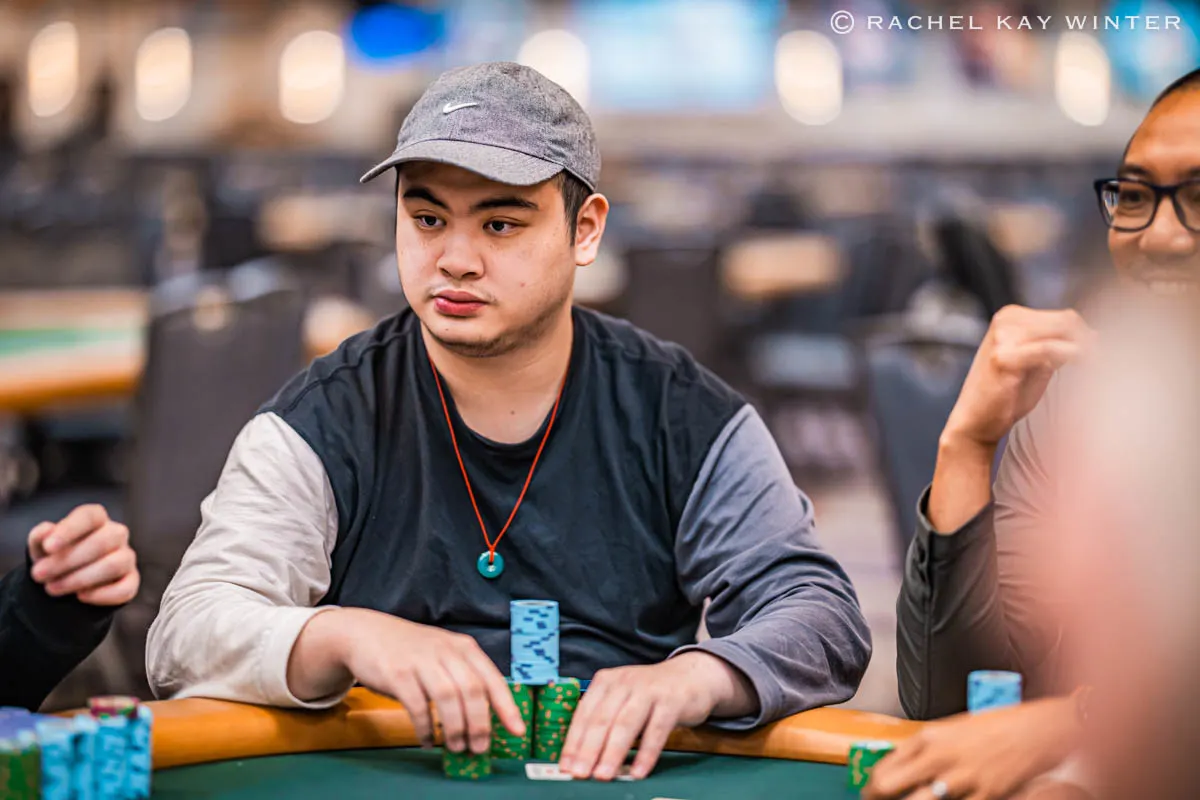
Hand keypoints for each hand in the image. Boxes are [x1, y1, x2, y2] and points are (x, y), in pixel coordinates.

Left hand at [27, 504, 138, 605]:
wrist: (64, 582)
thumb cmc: (55, 558)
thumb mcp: (41, 547)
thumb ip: (40, 537)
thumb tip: (46, 531)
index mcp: (96, 519)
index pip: (89, 516)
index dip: (69, 530)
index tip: (48, 547)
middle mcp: (116, 534)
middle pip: (102, 542)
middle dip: (67, 561)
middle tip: (39, 575)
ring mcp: (126, 558)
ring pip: (114, 565)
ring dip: (80, 579)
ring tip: (53, 588)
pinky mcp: (131, 581)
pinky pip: (125, 589)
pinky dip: (101, 594)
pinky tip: (80, 596)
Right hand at [299, 608, 524, 754]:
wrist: (367, 633)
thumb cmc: (412, 651)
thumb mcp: (444, 654)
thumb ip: (464, 678)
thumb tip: (486, 719)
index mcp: (463, 648)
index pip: (492, 679)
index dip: (507, 707)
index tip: (517, 730)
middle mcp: (445, 651)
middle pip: (472, 690)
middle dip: (480, 724)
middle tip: (480, 747)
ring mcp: (421, 660)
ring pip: (448, 697)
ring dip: (455, 728)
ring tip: (456, 747)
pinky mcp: (397, 673)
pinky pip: (418, 705)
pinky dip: (426, 728)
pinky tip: (428, 740)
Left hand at [560, 651, 754, 780]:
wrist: (692, 675)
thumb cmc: (650, 693)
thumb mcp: (623, 698)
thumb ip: (604, 720)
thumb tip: (581, 756)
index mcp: (606, 682)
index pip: (584, 714)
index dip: (573, 742)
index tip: (565, 766)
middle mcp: (624, 682)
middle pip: (602, 719)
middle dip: (588, 750)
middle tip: (579, 774)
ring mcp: (649, 690)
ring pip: (626, 724)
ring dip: (613, 752)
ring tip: (603, 776)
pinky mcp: (671, 701)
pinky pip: (656, 730)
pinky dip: (646, 753)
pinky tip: (638, 771)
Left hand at [864, 698, 1079, 799]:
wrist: (1038, 731)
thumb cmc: (997, 727)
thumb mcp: (953, 730)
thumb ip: (928, 749)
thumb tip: (904, 766)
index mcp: (929, 738)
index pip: (885, 768)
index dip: (872, 787)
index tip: (870, 794)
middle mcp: (939, 759)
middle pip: (889, 787)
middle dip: (879, 798)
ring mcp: (961, 781)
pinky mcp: (985, 797)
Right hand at [942, 306, 1092, 450]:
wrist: (975, 422)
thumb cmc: (1006, 397)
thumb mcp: (1035, 365)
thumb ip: (1058, 347)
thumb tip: (1096, 334)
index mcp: (1011, 317)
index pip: (1063, 317)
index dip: (1088, 336)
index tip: (1104, 356)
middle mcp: (1005, 321)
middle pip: (1066, 320)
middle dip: (1090, 340)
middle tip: (1107, 362)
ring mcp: (1002, 337)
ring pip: (1062, 331)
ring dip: (1086, 348)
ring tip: (1100, 365)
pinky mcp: (1004, 357)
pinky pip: (1050, 350)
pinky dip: (1073, 356)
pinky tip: (1087, 366)